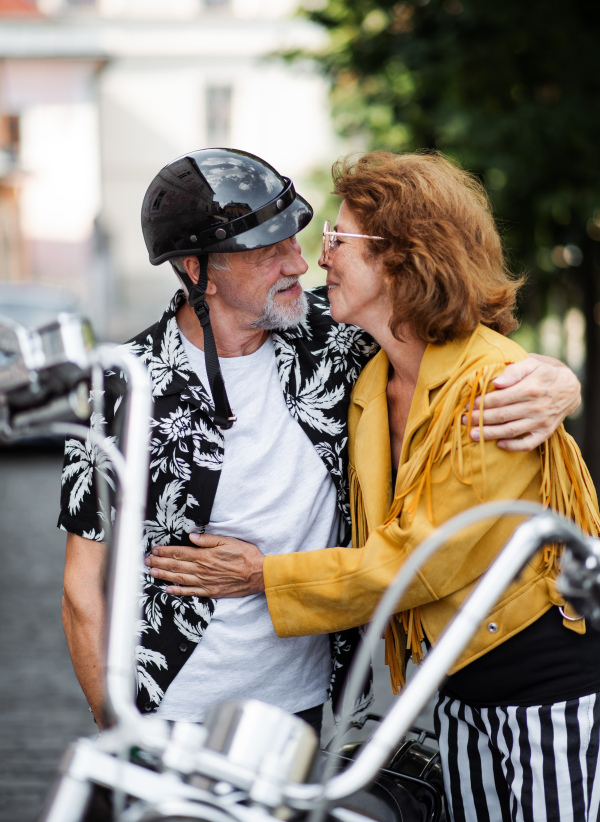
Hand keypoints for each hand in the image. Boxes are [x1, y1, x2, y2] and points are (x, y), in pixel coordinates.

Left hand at [144, 533, 264, 597]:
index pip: (180, 552)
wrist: (258, 575)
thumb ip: (209, 539)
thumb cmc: (245, 556)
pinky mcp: (210, 592)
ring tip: (152, 572)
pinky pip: (190, 592)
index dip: (166, 551)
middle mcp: (202, 570)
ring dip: (165, 575)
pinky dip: (178, 591)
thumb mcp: (228, 541)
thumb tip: (192, 536)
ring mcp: (205, 582)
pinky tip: (168, 590)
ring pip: (180, 578)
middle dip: (160, 562)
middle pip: (176, 565)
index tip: (154, 549)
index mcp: (205, 555)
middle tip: (146, 561)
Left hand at [464, 354, 580, 451]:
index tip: (468, 404)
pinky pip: (528, 443)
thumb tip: (496, 382)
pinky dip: (513, 446)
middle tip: (463, 419)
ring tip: (472, 435)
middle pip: (502, 415)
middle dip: (480, 418)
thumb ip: (514, 371)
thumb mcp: (531, 363)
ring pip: (511, 430)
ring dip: (490, 434)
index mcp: (531, 388)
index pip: (499, 399)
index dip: (481, 403)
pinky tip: (499, 444)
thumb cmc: (544, 372)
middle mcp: (536, 406)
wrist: (570, 387)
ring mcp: (541, 421)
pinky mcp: (546, 432)